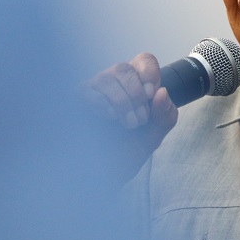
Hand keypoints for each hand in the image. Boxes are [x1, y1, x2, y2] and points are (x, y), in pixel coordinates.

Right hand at [83, 53, 177, 179]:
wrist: (101, 178)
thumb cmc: (124, 153)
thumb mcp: (153, 136)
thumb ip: (164, 116)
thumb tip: (162, 92)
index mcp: (133, 87)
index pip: (143, 61)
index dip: (150, 73)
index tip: (152, 95)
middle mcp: (111, 84)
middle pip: (124, 68)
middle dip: (136, 94)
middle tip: (140, 119)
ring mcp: (91, 92)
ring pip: (107, 78)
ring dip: (123, 102)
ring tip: (127, 124)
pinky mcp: (74, 103)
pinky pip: (87, 92)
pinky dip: (103, 104)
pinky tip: (109, 118)